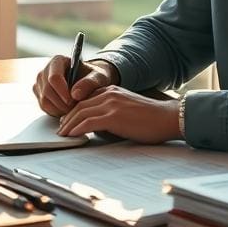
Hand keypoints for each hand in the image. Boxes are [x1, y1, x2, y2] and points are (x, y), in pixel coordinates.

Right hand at [33, 56, 118, 116]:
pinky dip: (56, 112)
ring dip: (59, 109)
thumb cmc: (93, 76)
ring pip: (44, 101)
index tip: (73, 101)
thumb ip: (90, 82)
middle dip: (62, 103)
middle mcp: (45, 71)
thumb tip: (75, 94)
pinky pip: (44, 107)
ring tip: (74, 108)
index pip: (54, 78)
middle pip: (47, 91)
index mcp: (58, 61)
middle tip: (76, 108)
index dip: (63, 92)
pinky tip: (68, 109)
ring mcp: (40, 83)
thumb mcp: (98, 76)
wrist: (88, 81)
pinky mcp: (39, 94)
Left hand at [57, 86, 180, 143]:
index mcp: (112, 90)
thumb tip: (98, 124)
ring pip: (81, 112)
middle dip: (67, 118)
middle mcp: (109, 94)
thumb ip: (112, 111)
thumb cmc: (151, 118)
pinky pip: (88, 122)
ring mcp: (111, 104)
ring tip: (62, 135)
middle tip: (60, 129)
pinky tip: (72, 135)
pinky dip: (77, 129)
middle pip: (80, 105)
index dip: (73, 110)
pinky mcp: (113, 116)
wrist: (167, 118)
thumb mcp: (127, 108)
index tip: (67, 120)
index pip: (86, 99)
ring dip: (68, 124)